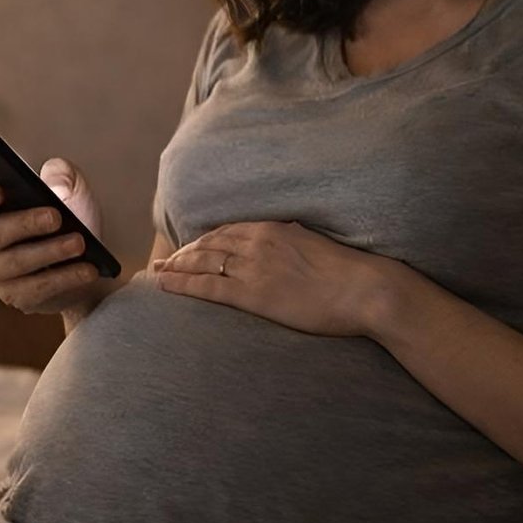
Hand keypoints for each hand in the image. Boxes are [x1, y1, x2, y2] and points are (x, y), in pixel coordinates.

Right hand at [0, 157, 110, 315]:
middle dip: (23, 224)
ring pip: (14, 263)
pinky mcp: (18, 296)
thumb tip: (56, 178)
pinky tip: (87, 270)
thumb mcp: (72, 189)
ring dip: (48, 252)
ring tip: (78, 243)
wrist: (90, 260)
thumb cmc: (71, 218)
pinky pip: (36, 289)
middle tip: (55, 217)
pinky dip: (64, 278)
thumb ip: (63, 173)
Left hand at [152, 221, 403, 337]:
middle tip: (165, 261)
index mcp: (273, 229)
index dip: (204, 240)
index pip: (227, 231)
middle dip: (183, 253)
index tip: (189, 247)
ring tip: (158, 273)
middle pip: (208, 245)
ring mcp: (252, 267)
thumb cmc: (349, 273)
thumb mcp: (315, 245)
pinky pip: (207, 287)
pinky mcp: (252, 293)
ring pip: (202, 263)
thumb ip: (294, 241)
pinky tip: (165, 285)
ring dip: (176, 267)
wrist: (364, 289)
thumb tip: (286, 239)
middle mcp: (257, 242)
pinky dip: (182, 284)